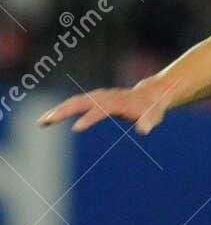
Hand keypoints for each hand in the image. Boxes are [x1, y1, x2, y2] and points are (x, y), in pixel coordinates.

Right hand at [38, 77, 174, 134]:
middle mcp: (104, 97)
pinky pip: (74, 104)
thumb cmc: (152, 109)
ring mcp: (97, 97)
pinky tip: (49, 118)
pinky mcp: (93, 99)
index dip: (90, 118)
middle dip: (63, 111)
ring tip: (42, 122)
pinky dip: (61, 110)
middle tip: (47, 121)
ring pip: (74, 102)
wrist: (149, 95)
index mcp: (118, 102)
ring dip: (57, 111)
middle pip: (80, 103)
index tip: (76, 128)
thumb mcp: (154, 115)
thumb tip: (144, 129)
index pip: (101, 110)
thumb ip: (149, 121)